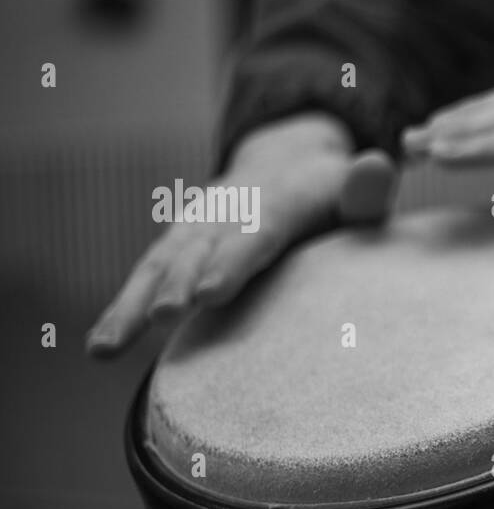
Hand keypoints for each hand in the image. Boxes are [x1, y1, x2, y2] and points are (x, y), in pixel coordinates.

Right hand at [85, 114, 394, 357]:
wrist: (286, 161)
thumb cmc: (333, 194)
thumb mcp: (356, 190)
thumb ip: (367, 192)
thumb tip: (378, 166)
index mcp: (278, 200)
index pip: (257, 233)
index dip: (232, 261)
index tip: (209, 293)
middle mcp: (227, 210)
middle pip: (199, 249)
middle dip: (178, 282)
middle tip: (165, 316)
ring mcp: (196, 226)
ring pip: (160, 264)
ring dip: (133, 303)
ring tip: (108, 346)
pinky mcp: (176, 244)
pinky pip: (145, 276)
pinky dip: (122, 308)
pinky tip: (100, 347)